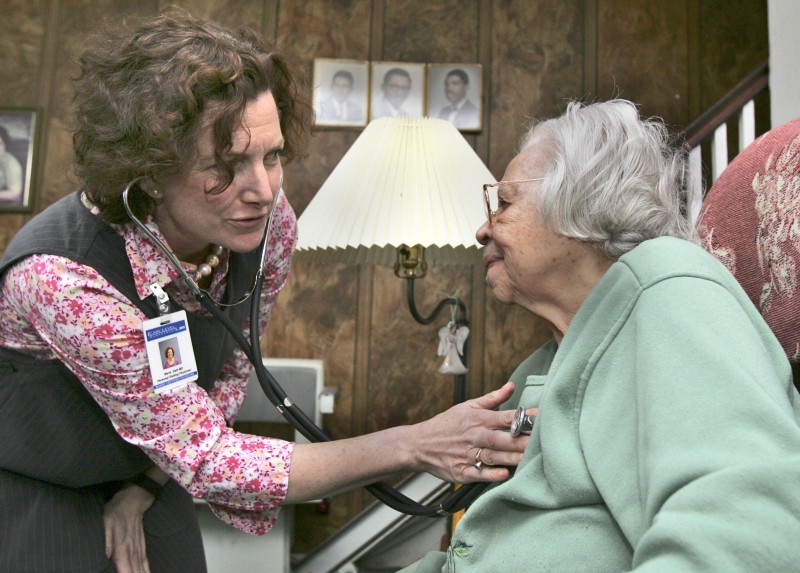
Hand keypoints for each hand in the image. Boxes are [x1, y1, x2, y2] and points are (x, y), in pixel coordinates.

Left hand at [102, 483, 153, 572]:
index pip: (125, 570)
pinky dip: (146, 571)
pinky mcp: (142, 547)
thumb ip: (106, 541)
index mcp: (122, 549)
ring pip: (142, 570)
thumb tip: (105, 557)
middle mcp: (132, 552)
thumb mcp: (106, 524)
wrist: (134, 500)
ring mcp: (138, 550)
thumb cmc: (116, 512)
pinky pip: (145, 564)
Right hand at [411, 381, 533, 482]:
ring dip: (511, 458)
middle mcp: (474, 436)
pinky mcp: (461, 472)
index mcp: (477, 418)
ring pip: (493, 457)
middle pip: (501, 439)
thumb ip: (493, 398)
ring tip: (529, 460)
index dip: (523, 418)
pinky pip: (478, 474)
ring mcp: (467, 455)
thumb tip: (511, 386)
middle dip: (521, 441)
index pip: (504, 417)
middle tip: (542, 443)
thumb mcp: (467, 406)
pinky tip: (505, 474)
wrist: (419, 444)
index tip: (540, 418)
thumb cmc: (446, 424)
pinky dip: (491, 474)